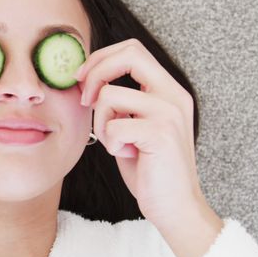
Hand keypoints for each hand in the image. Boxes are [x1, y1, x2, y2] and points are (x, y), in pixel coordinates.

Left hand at [74, 38, 222, 256]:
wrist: (175, 206)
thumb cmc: (150, 169)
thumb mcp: (135, 126)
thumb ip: (121, 101)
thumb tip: (87, 79)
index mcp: (169, 90)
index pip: (133, 49)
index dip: (102, 58)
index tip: (82, 78)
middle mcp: (174, 95)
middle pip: (128, 54)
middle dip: (96, 73)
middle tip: (85, 100)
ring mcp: (169, 112)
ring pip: (111, 95)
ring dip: (101, 122)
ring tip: (117, 143)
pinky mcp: (161, 133)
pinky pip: (114, 125)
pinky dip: (111, 142)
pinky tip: (126, 155)